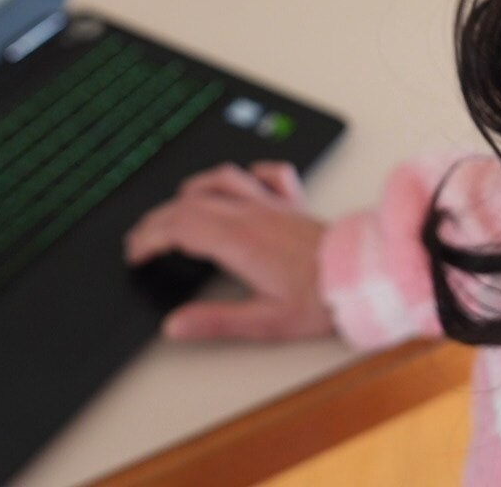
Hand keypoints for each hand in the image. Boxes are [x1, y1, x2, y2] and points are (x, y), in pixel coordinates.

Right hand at [124, 161, 333, 341]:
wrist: (364, 277)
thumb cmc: (321, 301)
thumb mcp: (265, 323)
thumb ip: (216, 322)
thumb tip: (173, 325)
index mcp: (240, 242)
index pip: (180, 228)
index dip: (150, 239)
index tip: (135, 254)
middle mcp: (252, 215)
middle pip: (190, 204)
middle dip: (158, 219)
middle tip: (140, 239)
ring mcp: (272, 205)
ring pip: (220, 181)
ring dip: (191, 191)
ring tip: (174, 208)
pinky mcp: (291, 204)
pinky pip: (267, 174)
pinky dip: (245, 174)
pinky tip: (238, 184)